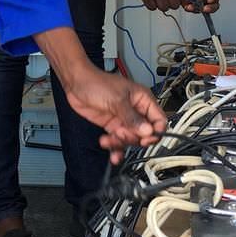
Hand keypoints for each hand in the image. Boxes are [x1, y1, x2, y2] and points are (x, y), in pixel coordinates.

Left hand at [34, 26, 166, 162]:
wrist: (76, 84)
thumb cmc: (96, 82)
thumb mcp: (117, 100)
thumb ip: (132, 117)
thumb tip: (147, 131)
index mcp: (143, 100)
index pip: (159, 120)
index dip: (155, 132)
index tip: (145, 139)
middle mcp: (135, 111)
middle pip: (145, 134)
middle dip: (133, 138)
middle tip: (120, 133)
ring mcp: (124, 119)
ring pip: (131, 140)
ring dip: (121, 144)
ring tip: (110, 139)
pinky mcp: (112, 126)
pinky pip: (119, 142)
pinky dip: (116, 149)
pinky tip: (112, 153)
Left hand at [165, 0, 220, 13]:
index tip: (209, 1)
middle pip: (213, 6)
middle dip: (209, 9)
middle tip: (204, 8)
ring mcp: (199, 2)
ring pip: (201, 10)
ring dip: (197, 9)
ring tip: (191, 6)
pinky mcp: (191, 5)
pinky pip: (191, 9)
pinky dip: (189, 8)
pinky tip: (187, 6)